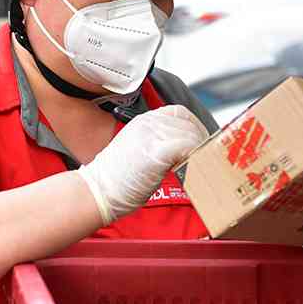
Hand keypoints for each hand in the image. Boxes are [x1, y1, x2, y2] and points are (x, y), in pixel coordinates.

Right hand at [78, 105, 208, 225]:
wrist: (97, 190)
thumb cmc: (114, 180)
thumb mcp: (135, 152)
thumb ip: (156, 145)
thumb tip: (179, 153)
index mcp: (142, 121)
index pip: (178, 113)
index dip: (193, 126)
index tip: (198, 143)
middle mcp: (148, 123)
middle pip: (188, 122)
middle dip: (201, 139)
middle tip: (205, 157)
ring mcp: (151, 135)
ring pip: (191, 134)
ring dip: (200, 150)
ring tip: (200, 165)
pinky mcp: (156, 150)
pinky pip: (188, 146)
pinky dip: (196, 157)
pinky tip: (192, 168)